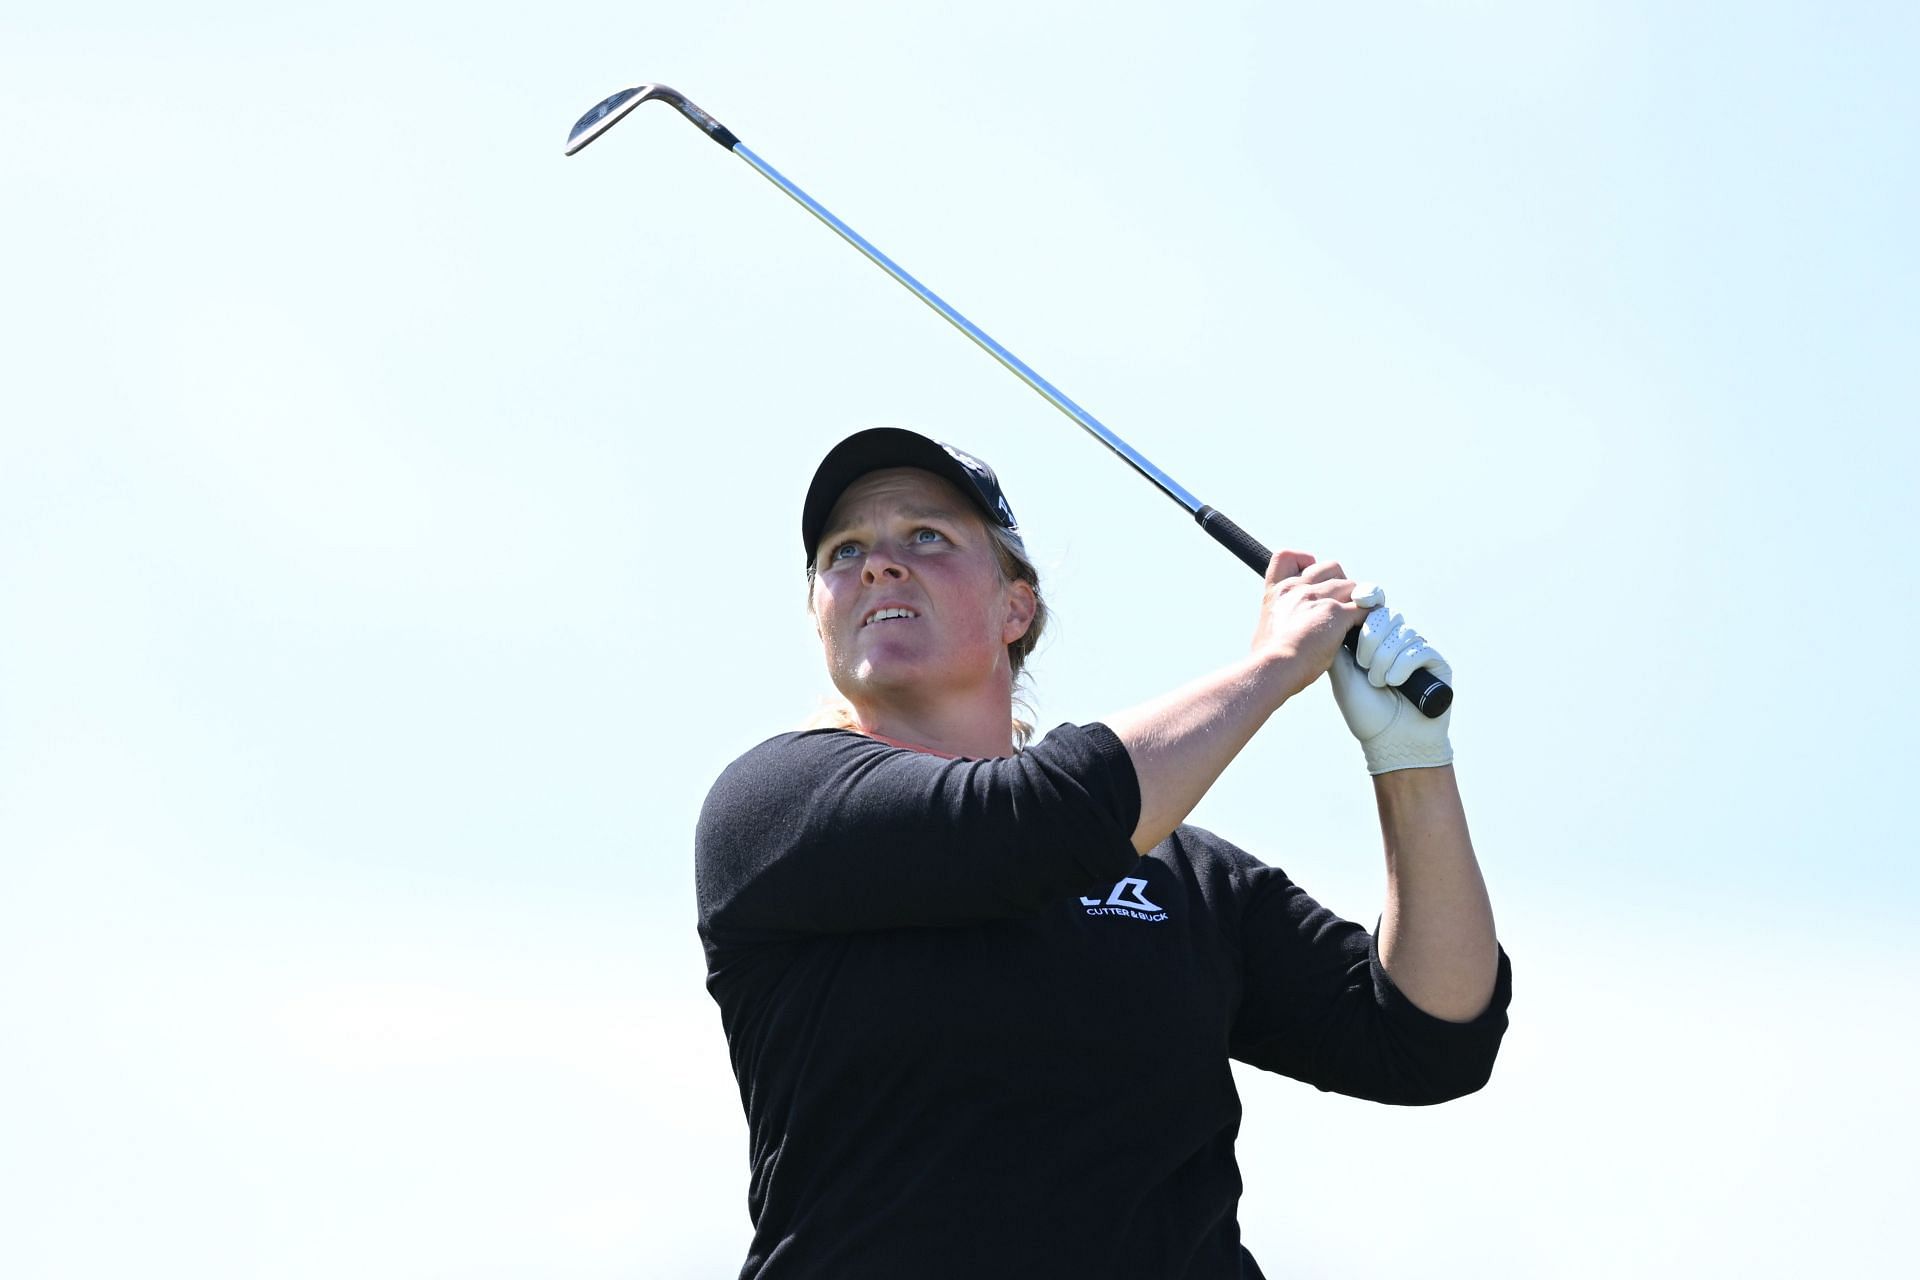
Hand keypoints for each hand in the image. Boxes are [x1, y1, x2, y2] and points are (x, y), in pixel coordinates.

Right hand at [1249, 551, 1370, 702]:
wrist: (1272, 668)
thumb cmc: (1269, 659)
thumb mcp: (1266, 629)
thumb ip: (1283, 618)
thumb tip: (1292, 629)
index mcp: (1278, 591)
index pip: (1287, 556)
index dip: (1305, 561)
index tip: (1313, 577)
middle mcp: (1297, 588)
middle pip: (1332, 568)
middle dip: (1340, 583)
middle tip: (1341, 605)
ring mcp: (1317, 598)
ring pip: (1352, 586)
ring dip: (1357, 601)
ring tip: (1356, 620)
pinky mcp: (1336, 613)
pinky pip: (1364, 607)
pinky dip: (1369, 616)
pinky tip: (1365, 628)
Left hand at [1328, 589, 1454, 773]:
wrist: (1392, 742)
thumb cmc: (1366, 713)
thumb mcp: (1342, 676)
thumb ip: (1338, 645)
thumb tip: (1335, 614)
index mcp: (1374, 642)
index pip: (1372, 610)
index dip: (1369, 599)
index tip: (1360, 599)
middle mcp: (1397, 643)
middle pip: (1387, 616)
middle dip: (1371, 640)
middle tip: (1364, 666)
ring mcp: (1418, 651)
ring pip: (1402, 633)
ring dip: (1385, 659)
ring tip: (1380, 683)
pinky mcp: (1437, 663)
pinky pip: (1419, 649)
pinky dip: (1403, 665)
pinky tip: (1396, 683)